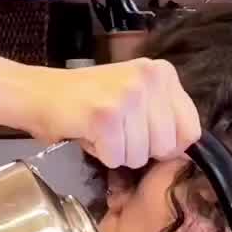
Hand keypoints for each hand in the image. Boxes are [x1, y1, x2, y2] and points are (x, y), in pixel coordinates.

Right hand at [28, 60, 201, 168]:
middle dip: (140, 150)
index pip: (191, 129)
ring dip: (119, 153)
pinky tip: (90, 133)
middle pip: (166, 146)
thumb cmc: (89, 101)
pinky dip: (101, 154)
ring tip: (102, 130)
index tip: (145, 137)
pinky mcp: (106, 115)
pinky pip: (116, 158)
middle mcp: (149, 79)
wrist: (40, 93)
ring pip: (141, 156)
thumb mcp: (136, 97)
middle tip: (117, 132)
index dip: (169, 145)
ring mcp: (128, 95)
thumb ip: (163, 115)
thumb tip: (185, 150)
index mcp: (163, 73)